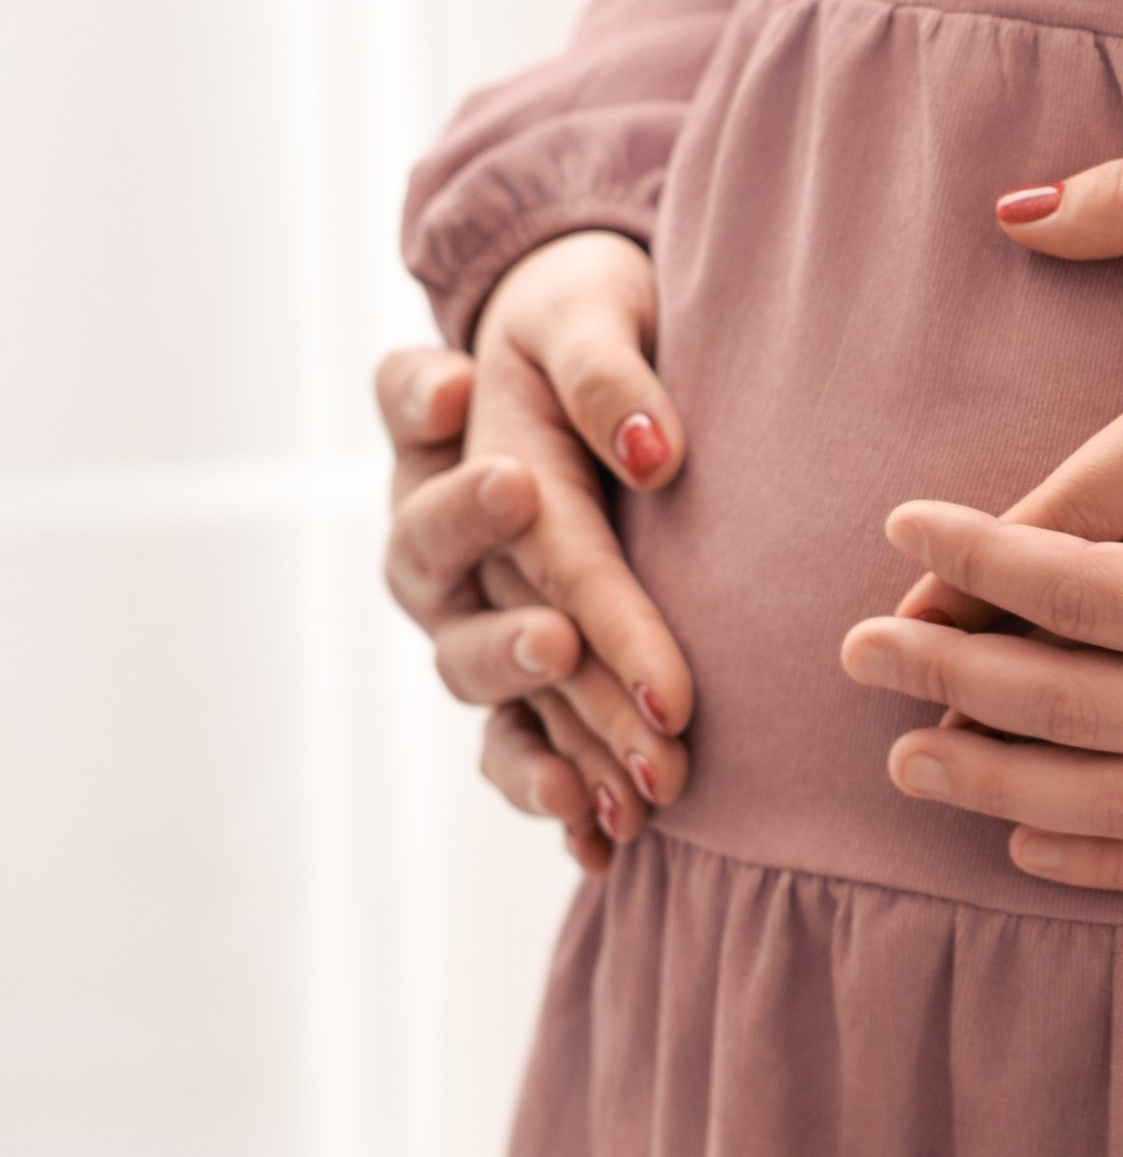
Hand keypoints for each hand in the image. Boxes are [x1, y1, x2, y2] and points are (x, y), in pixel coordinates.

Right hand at [375, 230, 694, 865]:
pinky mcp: (526, 681)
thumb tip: (650, 450)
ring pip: (494, 701)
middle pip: (463, 620)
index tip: (535, 526)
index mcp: (437, 463)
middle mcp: (442, 561)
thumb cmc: (584, 320)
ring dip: (550, 744)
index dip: (488, 518)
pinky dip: (557, 798)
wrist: (588, 350)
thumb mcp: (589, 309)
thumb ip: (602, 366)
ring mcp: (476, 628)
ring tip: (606, 781)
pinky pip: (525, 754)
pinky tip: (607, 846)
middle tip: (563, 650)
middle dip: (518, 652)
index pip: (473, 511)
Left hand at [847, 348, 1122, 893]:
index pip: (1089, 585)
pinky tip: (1029, 842)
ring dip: (997, 775)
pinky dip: (1100, 863)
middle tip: (851, 647)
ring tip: (907, 753)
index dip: (982, 554)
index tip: (902, 524)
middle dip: (950, 667)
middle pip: (1074, 700)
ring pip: (1111, 801)